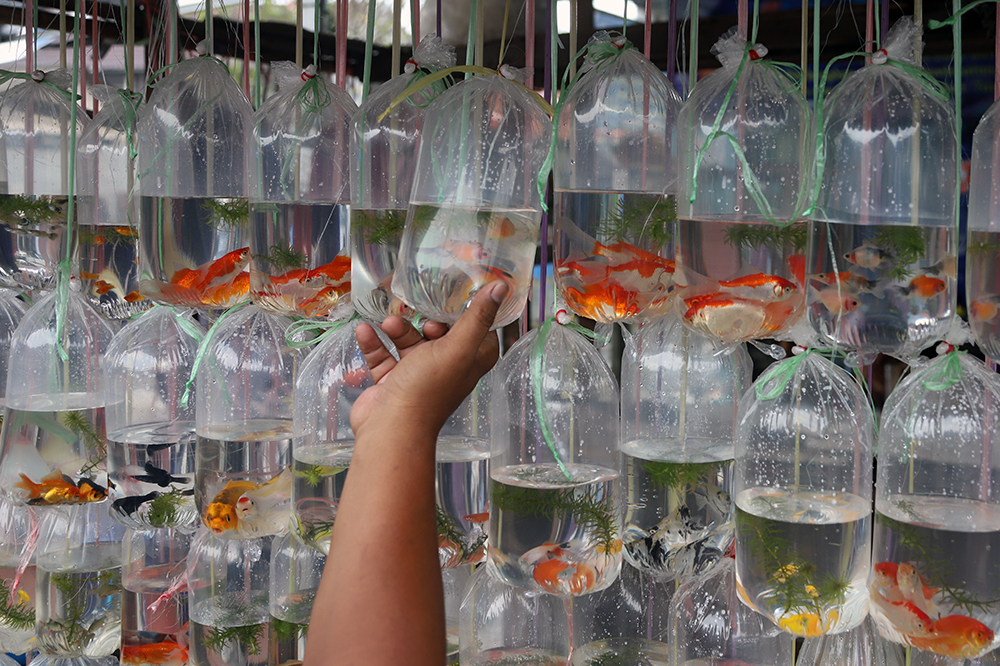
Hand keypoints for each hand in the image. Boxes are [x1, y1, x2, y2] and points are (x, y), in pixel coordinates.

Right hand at [350, 282, 505, 438]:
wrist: (391, 427)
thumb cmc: (427, 389)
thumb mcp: (457, 347)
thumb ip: (477, 317)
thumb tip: (501, 287)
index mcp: (468, 362)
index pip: (478, 332)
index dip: (471, 314)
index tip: (459, 295)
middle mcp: (445, 368)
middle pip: (440, 334)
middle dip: (428, 320)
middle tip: (422, 318)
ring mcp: (416, 375)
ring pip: (409, 342)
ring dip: (398, 330)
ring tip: (388, 324)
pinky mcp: (391, 381)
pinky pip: (383, 355)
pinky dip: (374, 343)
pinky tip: (364, 330)